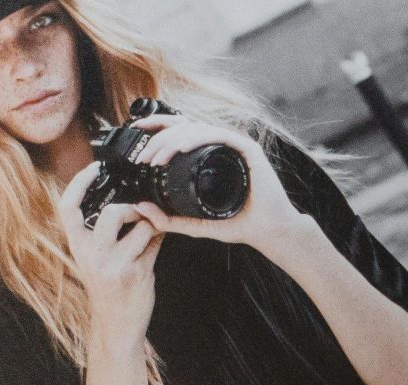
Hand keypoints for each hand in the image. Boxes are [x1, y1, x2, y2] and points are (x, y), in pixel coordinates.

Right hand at [59, 163, 160, 352]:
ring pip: (138, 227)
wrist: (117, 328)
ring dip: (150, 223)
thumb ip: (104, 233)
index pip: (69, 208)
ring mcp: (115, 265)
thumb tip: (126, 198)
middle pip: (111, 212)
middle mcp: (93, 255)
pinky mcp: (136, 274)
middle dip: (130, 207)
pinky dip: (159, 238)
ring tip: (152, 228)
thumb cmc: (109, 290)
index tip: (94, 167)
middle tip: (138, 212)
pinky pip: (153, 244)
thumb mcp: (95, 260)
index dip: (79, 183)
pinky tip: (160, 238)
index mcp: (78, 247)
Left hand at [124, 118, 302, 249]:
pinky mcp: (246, 148)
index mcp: (209, 155)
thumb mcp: (197, 225)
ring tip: (157, 157)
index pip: (180, 133)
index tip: (136, 133)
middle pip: (184, 128)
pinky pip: (217, 135)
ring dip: (173, 140)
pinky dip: (197, 139)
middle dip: (159, 139)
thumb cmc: (240, 225)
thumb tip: (141, 208)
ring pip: (196, 129)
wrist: (271, 232)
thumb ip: (170, 220)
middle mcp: (220, 145)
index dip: (157, 129)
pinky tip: (181, 147)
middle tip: (144, 157)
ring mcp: (233, 144)